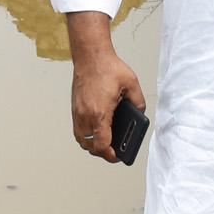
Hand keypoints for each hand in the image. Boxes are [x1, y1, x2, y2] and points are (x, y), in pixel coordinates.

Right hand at [65, 11, 143, 162]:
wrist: (90, 56)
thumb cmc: (108, 68)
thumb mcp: (132, 85)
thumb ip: (139, 103)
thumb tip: (139, 115)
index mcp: (100, 113)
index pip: (102, 145)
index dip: (111, 155)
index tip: (118, 157)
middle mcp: (86, 115)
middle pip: (90, 147)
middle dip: (103, 152)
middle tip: (114, 152)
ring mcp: (78, 112)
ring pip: (82, 140)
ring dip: (93, 145)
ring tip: (105, 144)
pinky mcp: (75, 108)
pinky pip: (78, 130)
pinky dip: (86, 136)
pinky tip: (96, 132)